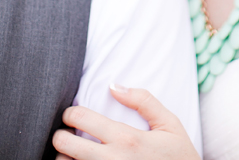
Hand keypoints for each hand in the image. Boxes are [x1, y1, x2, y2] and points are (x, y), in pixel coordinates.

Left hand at [52, 84, 199, 159]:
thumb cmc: (178, 156)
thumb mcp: (170, 123)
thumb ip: (143, 100)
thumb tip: (114, 86)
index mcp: (126, 138)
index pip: (81, 118)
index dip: (70, 112)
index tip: (72, 114)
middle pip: (65, 144)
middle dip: (61, 136)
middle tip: (67, 134)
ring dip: (64, 158)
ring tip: (71, 154)